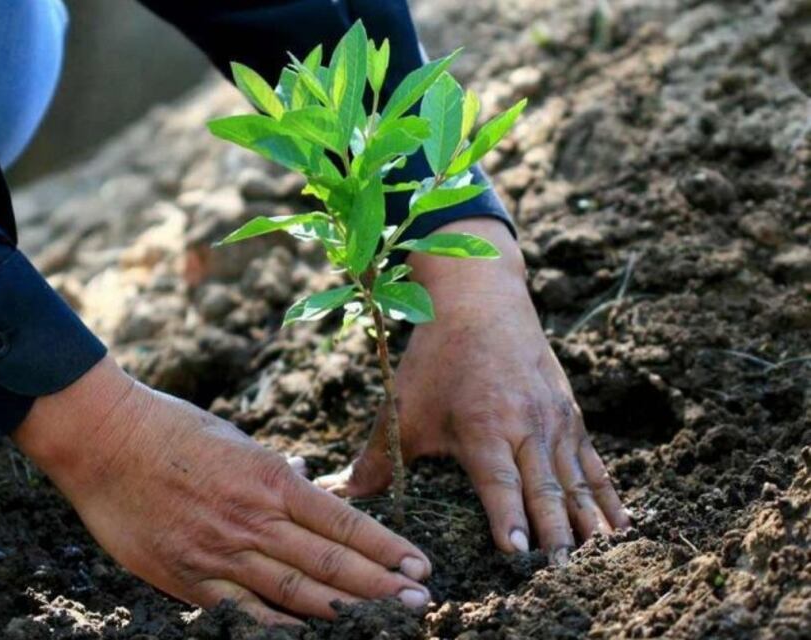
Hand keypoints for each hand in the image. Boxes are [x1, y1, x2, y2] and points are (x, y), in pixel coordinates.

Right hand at [13, 357, 431, 624]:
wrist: (103, 439)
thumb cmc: (171, 429)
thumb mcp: (236, 438)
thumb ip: (274, 471)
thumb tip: (308, 485)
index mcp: (270, 478)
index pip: (342, 520)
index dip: (385, 546)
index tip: (418, 564)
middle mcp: (253, 518)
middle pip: (330, 561)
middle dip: (381, 585)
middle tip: (421, 602)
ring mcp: (220, 552)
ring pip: (296, 590)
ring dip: (345, 609)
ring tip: (385, 621)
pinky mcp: (187, 577)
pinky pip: (242, 612)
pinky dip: (279, 627)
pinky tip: (309, 636)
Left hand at [318, 219, 629, 561]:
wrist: (482, 300)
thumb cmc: (438, 358)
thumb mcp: (404, 406)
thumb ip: (377, 457)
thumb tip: (339, 493)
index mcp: (483, 427)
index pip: (499, 482)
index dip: (509, 517)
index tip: (520, 552)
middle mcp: (525, 425)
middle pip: (545, 487)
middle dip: (556, 532)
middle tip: (564, 571)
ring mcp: (554, 420)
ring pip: (576, 479)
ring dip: (588, 520)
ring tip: (601, 559)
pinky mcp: (570, 415)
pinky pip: (593, 462)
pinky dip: (607, 495)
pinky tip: (621, 524)